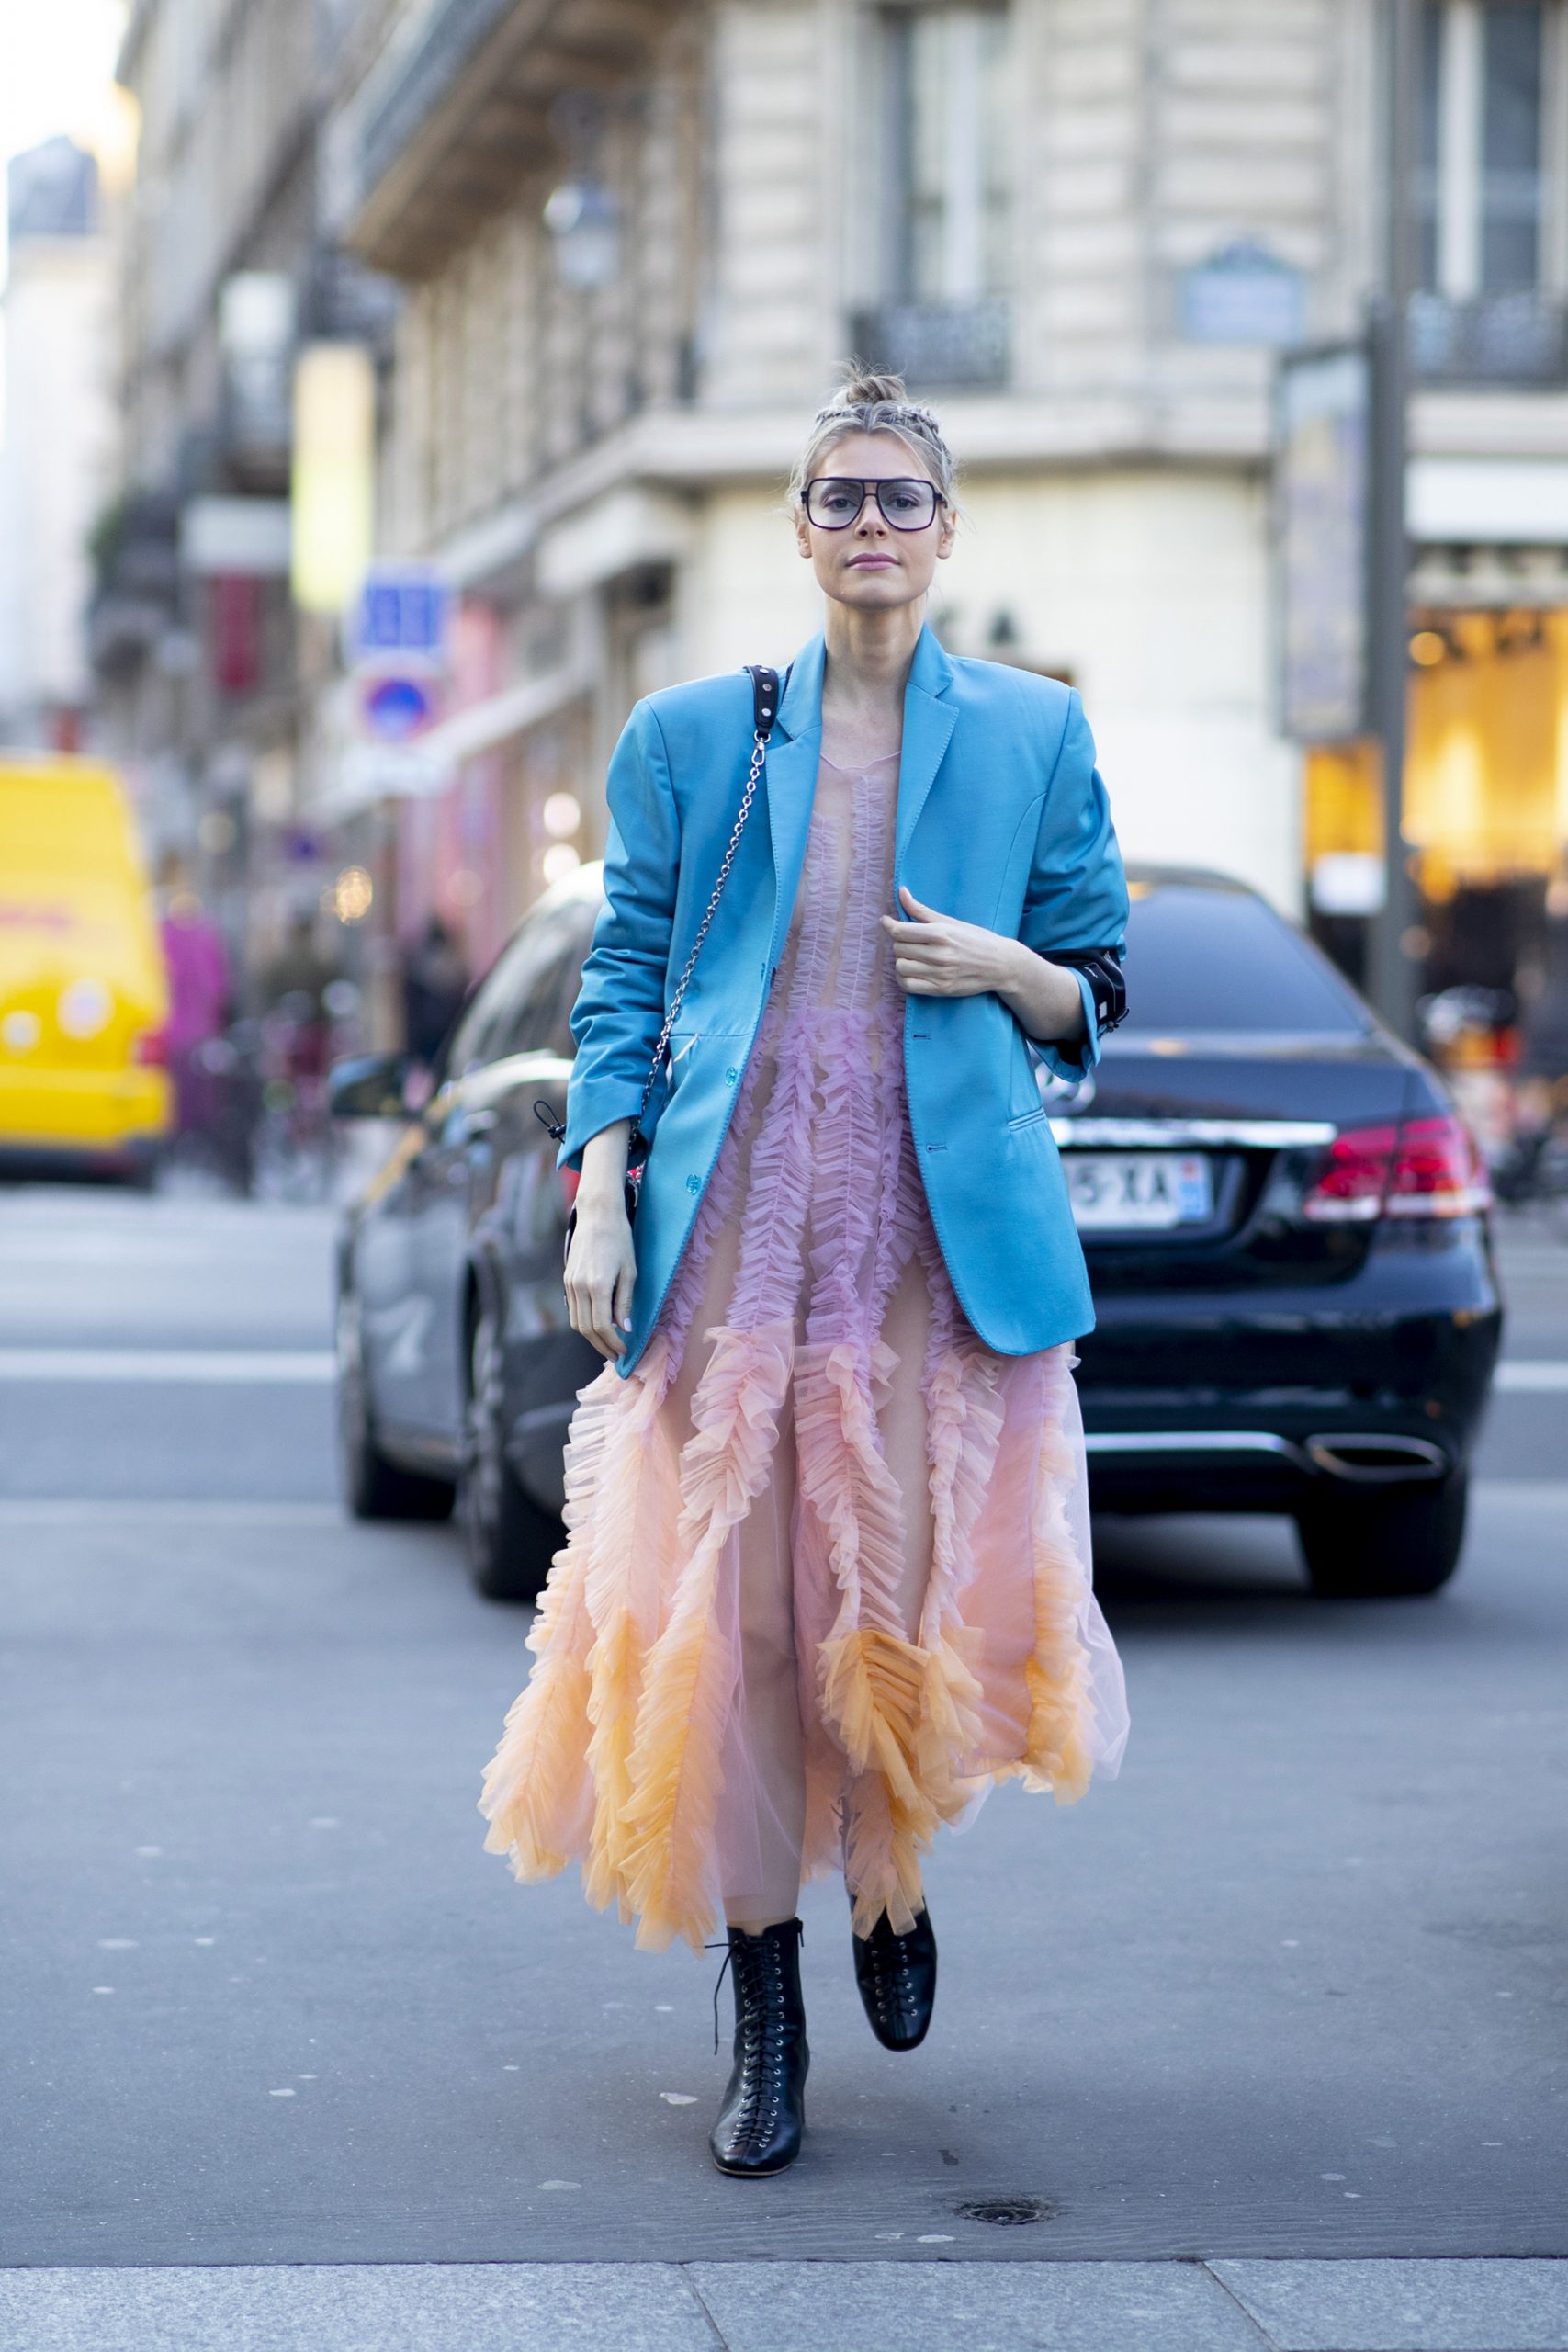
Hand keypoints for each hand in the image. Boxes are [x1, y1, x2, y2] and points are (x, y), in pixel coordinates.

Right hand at [565, 1120, 636, 1359]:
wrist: (598, 1215)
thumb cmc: (620, 1240)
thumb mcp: (630, 1272)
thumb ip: (625, 1302)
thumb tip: (625, 1329)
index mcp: (597, 1286)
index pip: (602, 1327)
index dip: (613, 1344)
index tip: (625, 1353)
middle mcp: (579, 1288)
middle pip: (586, 1330)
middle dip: (602, 1347)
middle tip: (617, 1356)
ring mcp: (570, 1284)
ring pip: (577, 1322)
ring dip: (592, 1338)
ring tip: (609, 1345)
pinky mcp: (567, 1279)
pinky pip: (573, 1310)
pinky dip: (584, 1323)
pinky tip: (599, 1326)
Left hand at [881, 884, 1012, 997]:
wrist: (1000, 965)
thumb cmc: (976, 939)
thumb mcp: (951, 922)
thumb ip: (922, 910)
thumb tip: (901, 892)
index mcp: (942, 933)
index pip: (900, 931)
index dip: (889, 925)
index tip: (887, 921)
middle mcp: (939, 954)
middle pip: (899, 948)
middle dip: (899, 942)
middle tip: (908, 939)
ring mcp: (940, 974)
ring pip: (900, 966)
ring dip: (901, 960)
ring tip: (911, 955)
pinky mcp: (940, 989)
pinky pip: (908, 985)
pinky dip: (903, 978)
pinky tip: (911, 971)